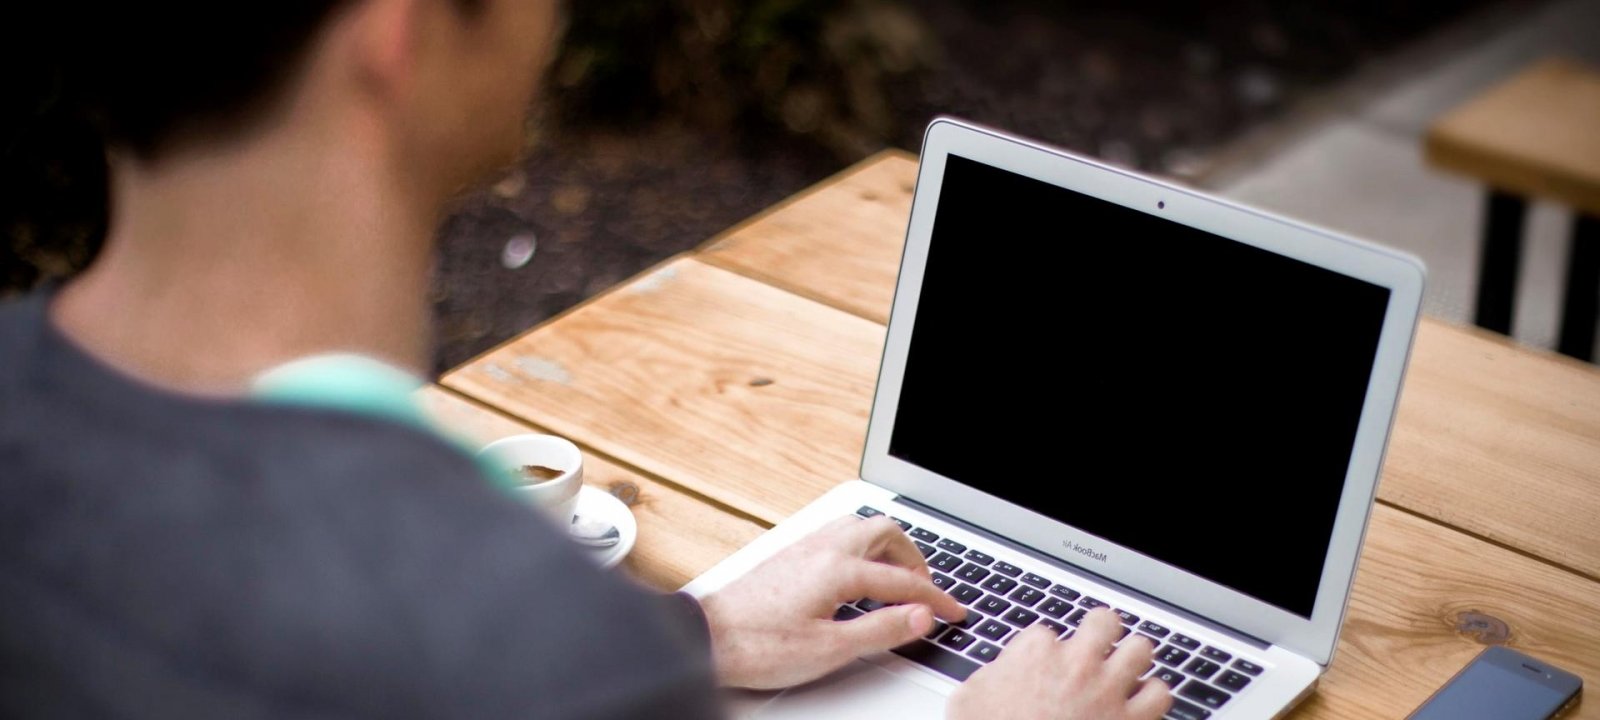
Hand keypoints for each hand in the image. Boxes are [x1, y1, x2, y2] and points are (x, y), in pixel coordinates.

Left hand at [699, 514, 968, 688]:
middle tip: (927, 590)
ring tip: (898, 578)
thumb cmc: (759, 645)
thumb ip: (881, 629)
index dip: (935, 598)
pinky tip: (858, 574)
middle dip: (915, 560)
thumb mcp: (830, 649)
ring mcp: (804, 546)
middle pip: (886, 533)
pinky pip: (839, 534)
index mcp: (838, 568)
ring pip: (861, 527)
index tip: (954, 612)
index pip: (902, 580)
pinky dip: (863, 548)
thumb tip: (921, 616)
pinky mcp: (790, 554)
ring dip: (888, 548)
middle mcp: (823, 548)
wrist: (707, 637)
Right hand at [948, 608, 1171, 719]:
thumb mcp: (967, 700)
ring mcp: (1108, 691)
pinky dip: (1153, 697)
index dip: (1045, 649)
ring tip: (1126, 668)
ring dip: (1133, 658)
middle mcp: (1077, 664)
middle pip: (1104, 622)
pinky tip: (1142, 703)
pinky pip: (1160, 694)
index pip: (1046, 632)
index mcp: (1036, 653)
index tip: (1043, 665)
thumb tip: (997, 673)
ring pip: (1141, 649)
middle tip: (1098, 644)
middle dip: (1101, 631)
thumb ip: (988, 676)